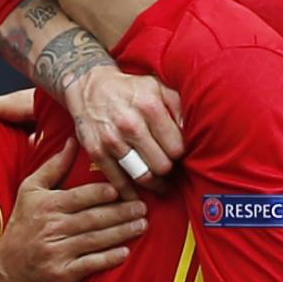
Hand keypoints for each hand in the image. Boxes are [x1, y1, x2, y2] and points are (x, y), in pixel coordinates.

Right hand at [0, 141, 147, 281]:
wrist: (9, 267)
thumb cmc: (23, 223)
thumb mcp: (31, 190)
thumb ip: (54, 166)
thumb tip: (74, 141)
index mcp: (47, 205)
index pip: (79, 197)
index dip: (101, 194)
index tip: (120, 190)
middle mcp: (52, 227)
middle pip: (93, 218)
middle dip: (121, 213)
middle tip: (143, 207)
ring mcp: (58, 252)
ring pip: (95, 240)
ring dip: (121, 233)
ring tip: (142, 225)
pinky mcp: (63, 274)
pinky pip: (90, 264)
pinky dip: (108, 259)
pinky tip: (125, 252)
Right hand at [63, 65, 183, 197]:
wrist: (90, 87)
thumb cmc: (130, 89)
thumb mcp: (158, 86)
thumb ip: (179, 106)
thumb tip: (192, 131)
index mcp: (149, 106)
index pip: (177, 147)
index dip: (180, 153)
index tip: (177, 152)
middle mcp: (130, 124)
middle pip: (162, 165)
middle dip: (168, 168)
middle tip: (169, 166)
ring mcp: (112, 140)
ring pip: (143, 176)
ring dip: (155, 183)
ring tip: (161, 184)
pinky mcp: (97, 152)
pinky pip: (118, 181)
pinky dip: (130, 193)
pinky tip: (139, 194)